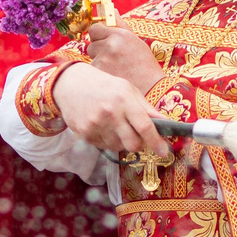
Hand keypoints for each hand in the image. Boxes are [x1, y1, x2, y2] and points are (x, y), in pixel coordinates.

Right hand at [52, 63, 171, 158]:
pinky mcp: (84, 134)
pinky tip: (102, 126)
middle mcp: (110, 113)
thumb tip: (166, 124)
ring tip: (115, 125)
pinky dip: (108, 140)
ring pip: (118, 147)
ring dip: (121, 141)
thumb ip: (147, 109)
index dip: (156, 141)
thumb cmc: (105, 86)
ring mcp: (95, 125)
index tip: (163, 152)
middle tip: (137, 136)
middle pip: (132, 144)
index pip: (144, 126)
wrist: (70, 84)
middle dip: (139, 144)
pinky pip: (104, 147)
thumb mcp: (128, 90)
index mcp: (124, 100)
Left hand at [85, 24, 163, 93]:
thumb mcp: (136, 42)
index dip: (98, 37)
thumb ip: (122, 26)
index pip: (94, 29)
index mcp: (120, 35)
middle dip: (98, 52)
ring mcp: (103, 61)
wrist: (152, 90)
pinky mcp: (99, 75)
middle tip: (114, 61)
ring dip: (99, 64)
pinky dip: (100, 76)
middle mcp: (110, 45)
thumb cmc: (145, 66)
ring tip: (116, 71)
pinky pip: (93, 72)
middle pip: (90, 45)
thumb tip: (113, 10)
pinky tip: (113, 79)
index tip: (105, 43)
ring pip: (91, 60)